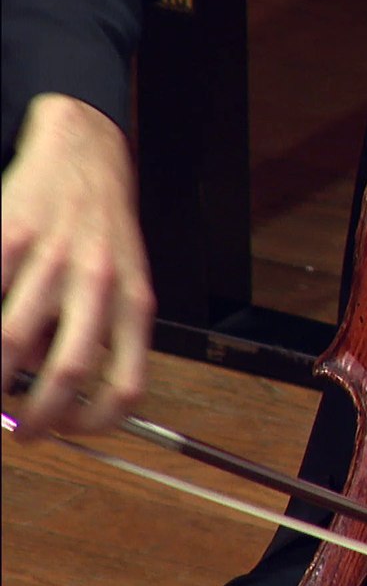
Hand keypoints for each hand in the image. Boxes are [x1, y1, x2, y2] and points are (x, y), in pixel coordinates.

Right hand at [1, 92, 154, 439]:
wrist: (85, 155)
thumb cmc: (104, 231)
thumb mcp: (126, 283)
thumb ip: (103, 334)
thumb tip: (62, 393)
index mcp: (135, 302)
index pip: (129, 383)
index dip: (98, 422)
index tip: (71, 430)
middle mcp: (100, 282)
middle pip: (67, 369)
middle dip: (38, 415)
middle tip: (23, 429)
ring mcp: (53, 258)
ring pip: (11, 340)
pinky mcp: (9, 234)